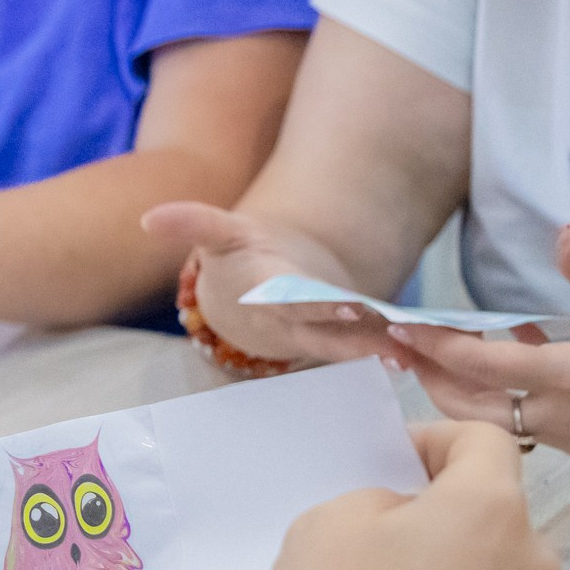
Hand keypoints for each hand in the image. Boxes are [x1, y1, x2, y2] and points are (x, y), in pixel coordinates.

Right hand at [142, 202, 404, 365]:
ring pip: (346, 343)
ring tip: (411, 351)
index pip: (285, 300)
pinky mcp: (337, 340)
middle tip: (388, 332)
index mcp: (261, 292)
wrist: (249, 300)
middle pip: (322, 328)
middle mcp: (287, 320)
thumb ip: (191, 222)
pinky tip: (423, 350)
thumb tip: (146, 219)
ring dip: (378, 348)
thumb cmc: (239, 259)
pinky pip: (365, 344)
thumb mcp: (218, 234)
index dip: (311, 304)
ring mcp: (313, 335)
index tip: (341, 306)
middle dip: (352, 332)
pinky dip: (391, 347)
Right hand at [264, 421, 560, 569]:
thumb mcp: (326, 525)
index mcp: (491, 508)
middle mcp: (533, 560)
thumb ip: (374, 501)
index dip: (433, 440)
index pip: (483, 440)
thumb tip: (404, 525)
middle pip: (490, 513)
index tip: (390, 467)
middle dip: (439, 516)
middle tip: (375, 544)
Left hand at [385, 225, 569, 460]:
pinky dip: (501, 396)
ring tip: (438, 353)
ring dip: (460, 390)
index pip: (481, 364)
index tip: (399, 327)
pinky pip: (524, 422)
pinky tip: (511, 355)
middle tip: (402, 348)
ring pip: (492, 419)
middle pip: (467, 406)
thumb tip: (563, 232)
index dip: (434, 346)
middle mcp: (560, 415)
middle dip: (429, 377)